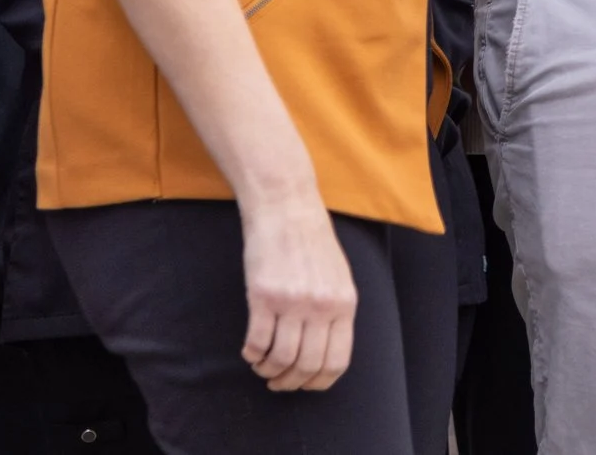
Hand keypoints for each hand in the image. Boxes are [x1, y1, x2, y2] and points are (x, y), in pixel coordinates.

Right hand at [238, 189, 357, 389]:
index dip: (319, 382)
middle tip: (278, 382)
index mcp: (345, 304)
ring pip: (280, 359)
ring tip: (263, 367)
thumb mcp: (339, 278)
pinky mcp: (263, 296)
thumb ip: (336, 313)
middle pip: (307, 366)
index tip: (305, 385)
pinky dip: (251, 355)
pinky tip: (250, 351)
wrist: (288, 209)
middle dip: (290, 383)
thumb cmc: (313, 244)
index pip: (337, 361)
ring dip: (268, 371)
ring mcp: (292, 302)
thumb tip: (325, 354)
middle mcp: (321, 306)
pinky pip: (256, 342)